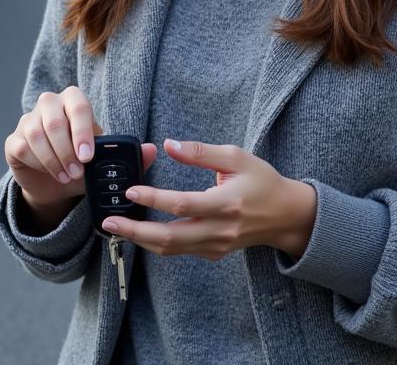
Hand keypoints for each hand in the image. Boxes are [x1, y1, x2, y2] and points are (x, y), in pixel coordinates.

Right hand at [4, 87, 156, 209]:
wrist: (55, 187)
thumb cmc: (83, 166)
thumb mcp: (105, 163)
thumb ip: (128, 156)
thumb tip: (151, 149)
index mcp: (73, 102)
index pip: (77, 102)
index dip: (82, 128)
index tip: (88, 156)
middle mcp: (48, 105)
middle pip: (53, 116)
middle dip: (66, 149)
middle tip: (78, 172)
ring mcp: (28, 121)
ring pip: (35, 132)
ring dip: (53, 159)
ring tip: (66, 177)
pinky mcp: (14, 141)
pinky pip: (22, 147)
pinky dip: (37, 164)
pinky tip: (49, 174)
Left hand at [102, 138, 317, 260]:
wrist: (288, 216)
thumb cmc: (262, 181)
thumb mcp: (236, 157)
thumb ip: (201, 151)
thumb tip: (168, 144)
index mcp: (226, 204)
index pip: (183, 204)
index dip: (154, 199)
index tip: (130, 191)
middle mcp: (220, 230)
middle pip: (171, 237)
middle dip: (136, 231)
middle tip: (108, 221)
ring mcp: (217, 245)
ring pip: (172, 249)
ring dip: (141, 240)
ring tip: (115, 227)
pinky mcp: (214, 252)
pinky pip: (181, 251)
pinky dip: (157, 243)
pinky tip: (139, 232)